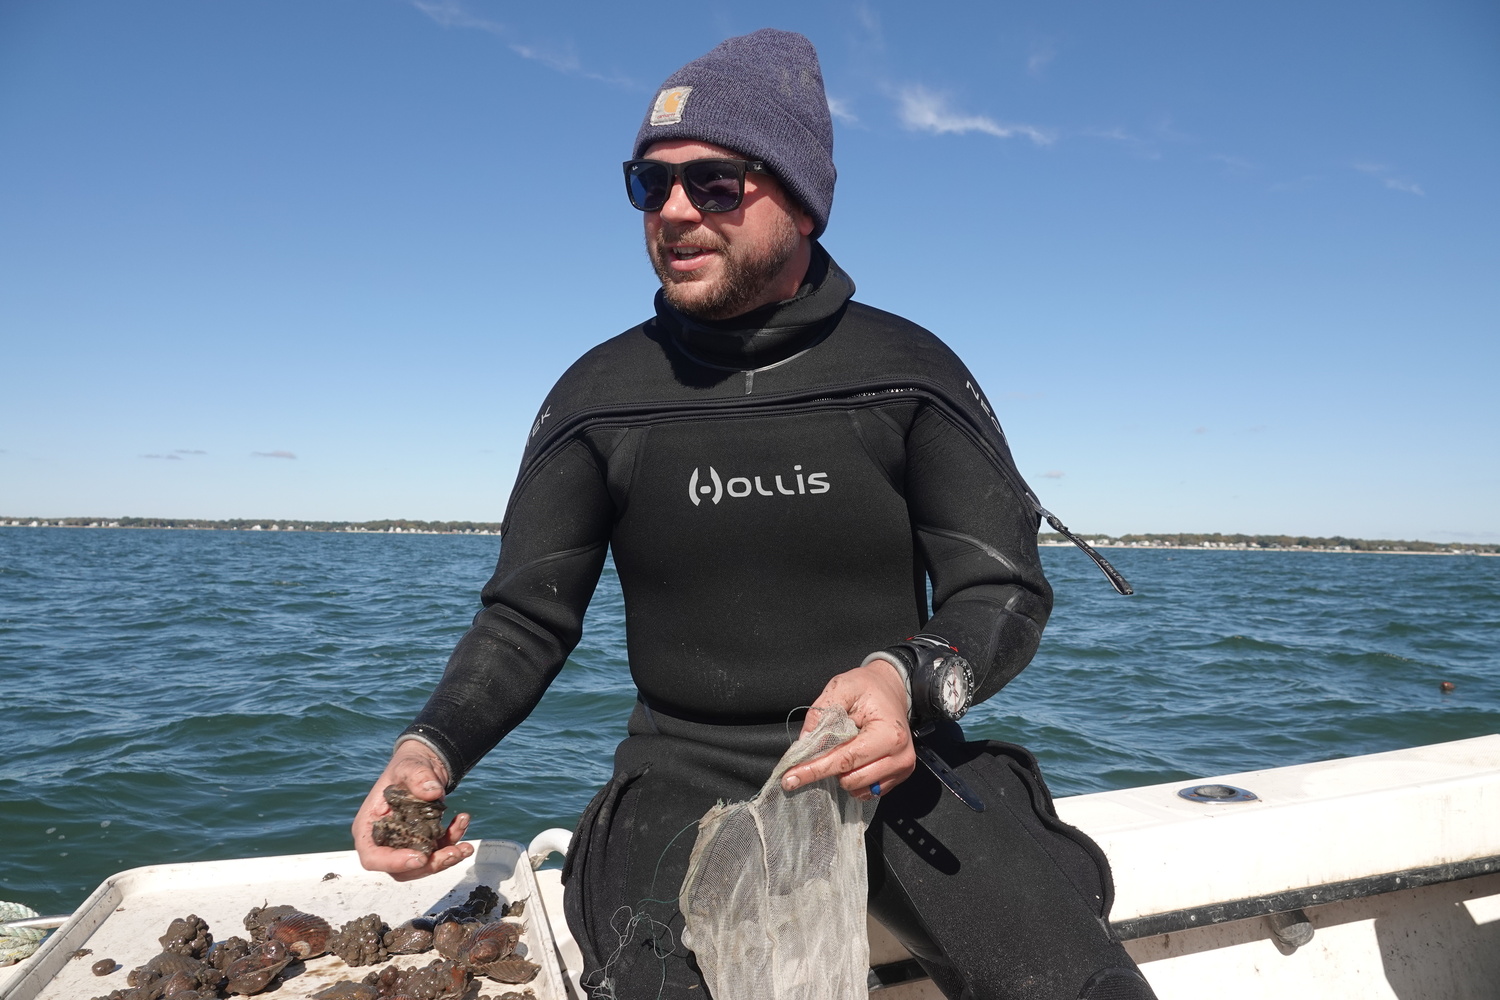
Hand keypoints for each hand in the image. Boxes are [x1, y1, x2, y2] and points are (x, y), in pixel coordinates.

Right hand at [353, 741, 473, 880]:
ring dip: (446, 858)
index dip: (393, 863)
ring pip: (423, 866)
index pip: (372, 857)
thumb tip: (432, 793)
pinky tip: (462, 820)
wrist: (424, 766)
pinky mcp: (425, 842)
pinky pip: (438, 851)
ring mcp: (405, 844)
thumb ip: (417, 777)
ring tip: (465, 846)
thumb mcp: (409, 765)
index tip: (419, 858)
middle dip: (430, 865)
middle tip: (454, 852)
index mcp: (369, 826)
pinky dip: (453, 841)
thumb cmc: (407, 767)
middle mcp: (385, 841)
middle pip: (401, 869)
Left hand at [780, 659, 915, 801]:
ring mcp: (902, 768)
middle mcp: (900, 756)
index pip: (844, 760)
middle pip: (851, 779)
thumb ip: (821, 713)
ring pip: (859, 789)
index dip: (815, 770)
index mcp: (888, 734)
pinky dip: (855, 780)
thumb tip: (804, 744)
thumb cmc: (868, 687)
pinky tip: (854, 760)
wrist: (892, 687)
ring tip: (844, 749)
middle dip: (829, 769)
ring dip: (843, 775)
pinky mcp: (899, 775)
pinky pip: (869, 791)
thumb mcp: (842, 687)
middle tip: (822, 750)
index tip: (790, 779)